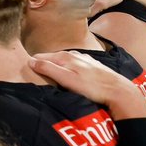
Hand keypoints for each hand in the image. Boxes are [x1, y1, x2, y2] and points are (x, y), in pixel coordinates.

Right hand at [29, 50, 145, 119]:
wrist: (118, 91)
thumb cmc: (92, 87)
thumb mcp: (67, 79)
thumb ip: (48, 69)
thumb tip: (30, 61)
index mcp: (64, 57)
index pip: (40, 57)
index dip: (33, 64)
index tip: (27, 72)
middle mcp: (73, 54)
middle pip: (52, 58)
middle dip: (43, 64)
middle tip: (37, 75)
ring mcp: (84, 59)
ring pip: (63, 60)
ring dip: (56, 66)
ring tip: (51, 75)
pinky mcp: (92, 65)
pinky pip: (74, 64)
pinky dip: (68, 68)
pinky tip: (70, 74)